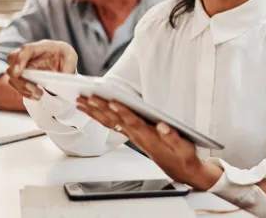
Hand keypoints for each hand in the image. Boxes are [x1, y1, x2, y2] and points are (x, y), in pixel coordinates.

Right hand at [6, 40, 77, 100]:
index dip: (20, 60)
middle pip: (12, 61)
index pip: (26, 50)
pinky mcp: (23, 75)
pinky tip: (35, 96)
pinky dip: (24, 92)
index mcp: (41, 46)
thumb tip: (59, 84)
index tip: (18, 73)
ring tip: (39, 95)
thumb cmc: (65, 56)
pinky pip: (16, 84)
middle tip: (35, 89)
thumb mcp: (71, 58)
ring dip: (23, 87)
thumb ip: (66, 69)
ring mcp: (23, 64)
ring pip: (13, 75)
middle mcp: (29, 54)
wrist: (63, 60)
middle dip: (20, 77)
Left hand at [77, 95, 222, 189]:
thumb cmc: (181, 156)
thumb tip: (162, 125)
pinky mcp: (131, 135)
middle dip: (101, 109)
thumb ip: (172, 137)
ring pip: (110, 123)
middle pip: (116, 121)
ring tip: (82, 101)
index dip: (123, 112)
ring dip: (95, 112)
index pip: (134, 122)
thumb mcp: (183, 148)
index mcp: (149, 137)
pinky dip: (99, 117)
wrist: (179, 168)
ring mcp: (132, 136)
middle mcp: (137, 136)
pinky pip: (111, 125)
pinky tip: (91, 111)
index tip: (113, 102)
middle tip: (88, 97)